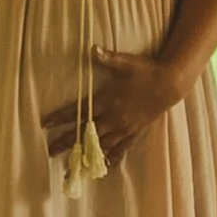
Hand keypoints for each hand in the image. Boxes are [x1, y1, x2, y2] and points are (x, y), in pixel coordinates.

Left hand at [44, 49, 176, 167]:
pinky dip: (112, 158)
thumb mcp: (126, 62)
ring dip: (85, 154)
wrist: (170, 84)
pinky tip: (105, 168)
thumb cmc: (147, 71)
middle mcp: (114, 118)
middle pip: (85, 133)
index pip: (79, 111)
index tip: (46, 124)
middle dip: (67, 142)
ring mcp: (125, 127)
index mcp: (107, 100)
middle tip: (50, 151)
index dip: (61, 118)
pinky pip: (122, 149)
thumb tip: (91, 49)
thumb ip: (107, 58)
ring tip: (73, 165)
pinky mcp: (135, 132)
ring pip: (101, 145)